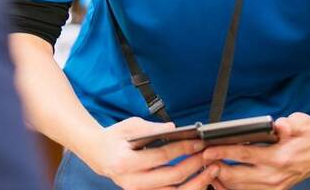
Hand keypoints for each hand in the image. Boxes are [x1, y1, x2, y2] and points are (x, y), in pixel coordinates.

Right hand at [79, 117, 219, 189]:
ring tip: (211, 170)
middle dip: (194, 165)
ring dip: (196, 182)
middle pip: (171, 177)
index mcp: (126, 161)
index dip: (182, 149)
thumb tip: (175, 129)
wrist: (98, 154)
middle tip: (208, 155)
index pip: (161, 156)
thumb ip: (152, 128)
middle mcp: (131, 181)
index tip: (198, 142)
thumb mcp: (130, 126)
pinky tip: (199, 179)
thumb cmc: (114, 138)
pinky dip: (186, 188)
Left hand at [200, 114, 309, 189]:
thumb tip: (280, 125)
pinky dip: (234, 189)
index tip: (207, 150)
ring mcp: (276, 186)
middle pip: (236, 177)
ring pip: (241, 189)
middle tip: (201, 159)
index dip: (223, 152)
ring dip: (222, 181)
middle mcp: (276, 176)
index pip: (243, 155)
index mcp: (279, 157)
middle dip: (216, 169)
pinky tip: (223, 181)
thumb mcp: (302, 122)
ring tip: (208, 170)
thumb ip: (289, 124)